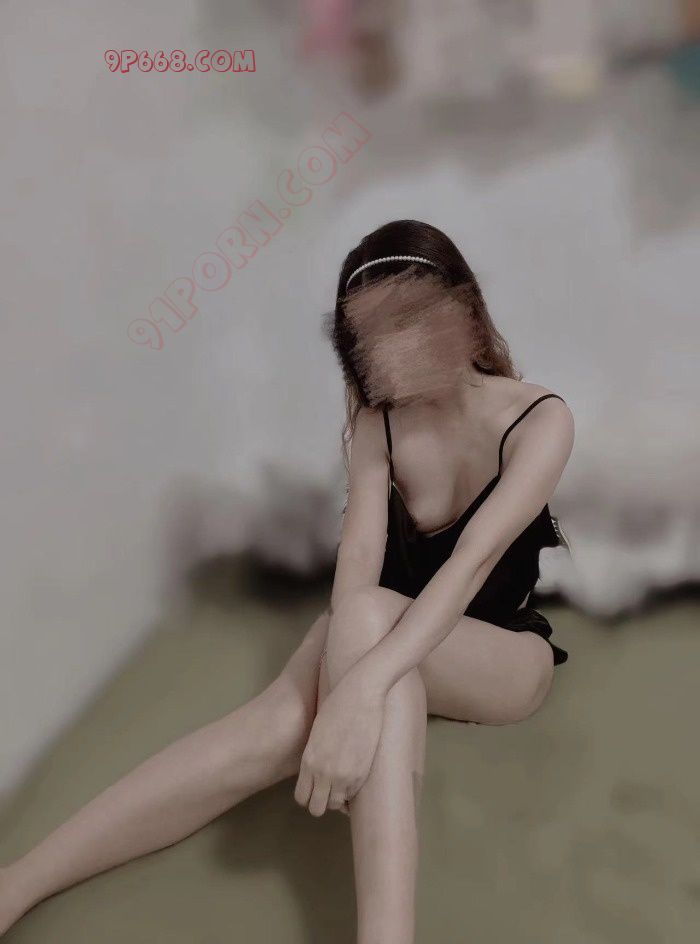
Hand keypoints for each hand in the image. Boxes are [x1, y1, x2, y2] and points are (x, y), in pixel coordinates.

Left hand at [294, 670, 384, 816]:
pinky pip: (354, 795)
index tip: (316, 788)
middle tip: (330, 788)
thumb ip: (315, 755)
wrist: (360, 694)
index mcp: (308, 760)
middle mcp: (323, 773)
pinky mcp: (362, 773)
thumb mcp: (317, 732)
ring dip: (339, 797)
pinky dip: (353, 790)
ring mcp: (343, 775)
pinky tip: (355, 775)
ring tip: (344, 782)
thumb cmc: (337, 705)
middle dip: (322, 801)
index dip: (309, 795)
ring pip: (337, 806)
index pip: (301, 797)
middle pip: (317, 808)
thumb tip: (319, 767)